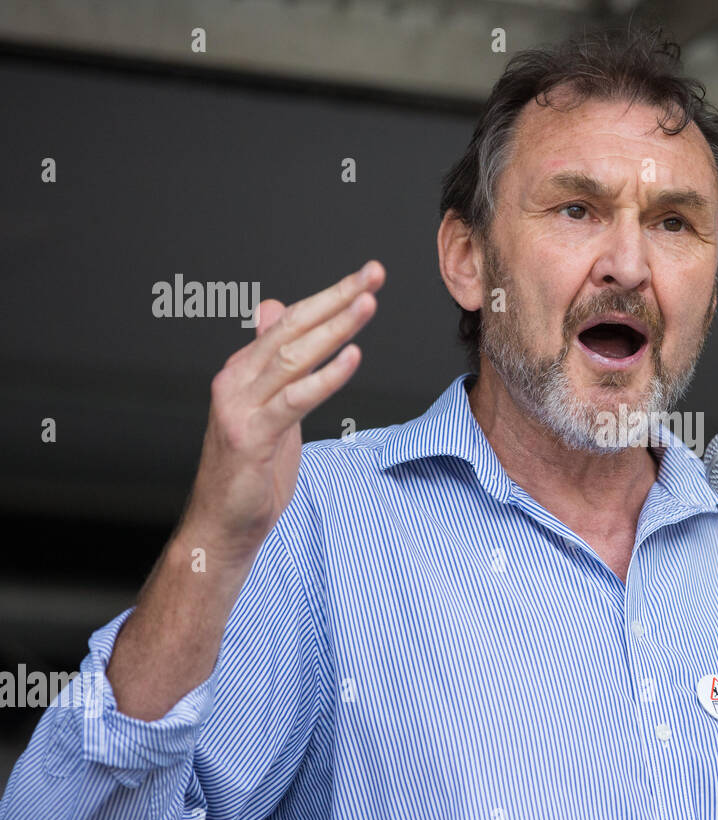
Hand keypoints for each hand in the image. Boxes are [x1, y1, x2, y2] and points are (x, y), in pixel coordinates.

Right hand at [181, 261, 384, 560]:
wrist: (222, 524)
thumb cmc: (249, 470)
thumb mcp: (266, 407)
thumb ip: (272, 360)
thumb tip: (273, 309)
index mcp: (243, 369)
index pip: (291, 321)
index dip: (329, 296)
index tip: (367, 276)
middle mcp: (236, 379)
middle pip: (293, 327)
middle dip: (336, 298)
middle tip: (373, 274)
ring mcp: (240, 406)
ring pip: (293, 356)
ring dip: (334, 328)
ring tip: (367, 305)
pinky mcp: (250, 436)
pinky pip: (294, 400)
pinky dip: (325, 377)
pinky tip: (352, 359)